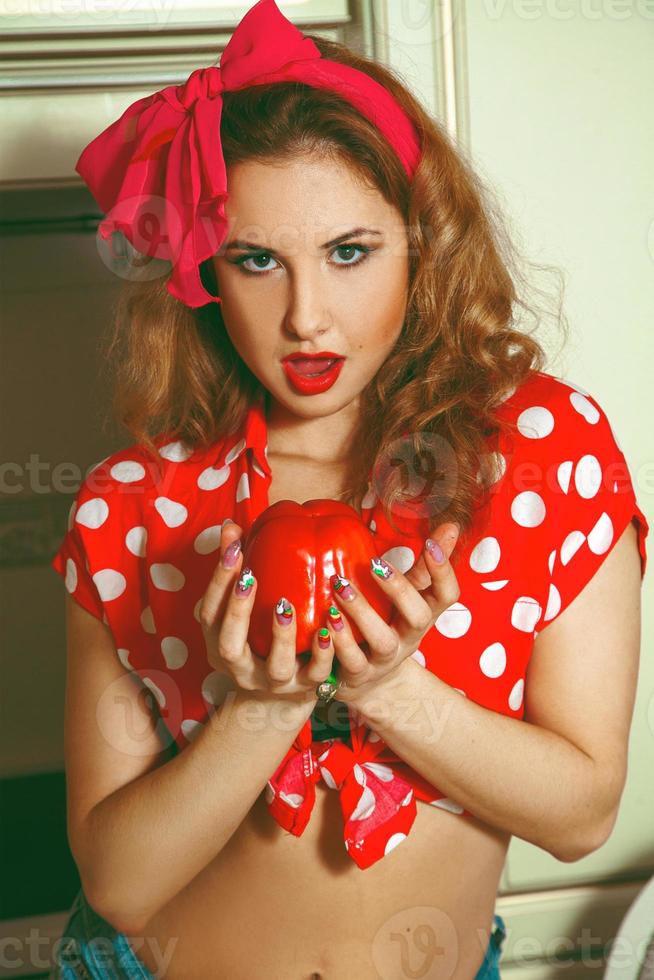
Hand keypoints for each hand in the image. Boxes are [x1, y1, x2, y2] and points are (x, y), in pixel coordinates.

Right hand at [198, 520, 334, 703]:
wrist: (282, 692)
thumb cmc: (259, 635)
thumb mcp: (242, 606)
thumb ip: (237, 568)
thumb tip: (230, 526)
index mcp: (220, 642)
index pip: (209, 613)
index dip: (219, 582)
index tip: (235, 550)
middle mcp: (241, 668)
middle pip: (229, 645)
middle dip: (238, 611)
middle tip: (250, 577)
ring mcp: (273, 682)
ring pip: (274, 668)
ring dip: (281, 636)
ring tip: (286, 606)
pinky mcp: (305, 688)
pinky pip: (314, 675)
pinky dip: (322, 654)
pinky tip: (327, 630)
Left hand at [326, 522, 460, 704]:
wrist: (369, 682)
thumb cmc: (389, 626)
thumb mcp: (409, 597)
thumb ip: (424, 565)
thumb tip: (451, 525)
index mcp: (423, 615)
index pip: (447, 595)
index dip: (443, 571)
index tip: (430, 543)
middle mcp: (409, 638)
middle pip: (418, 617)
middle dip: (399, 589)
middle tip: (374, 564)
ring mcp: (385, 659)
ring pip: (382, 641)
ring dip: (362, 612)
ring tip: (340, 586)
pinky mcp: (359, 675)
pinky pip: (351, 661)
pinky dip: (339, 641)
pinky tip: (325, 622)